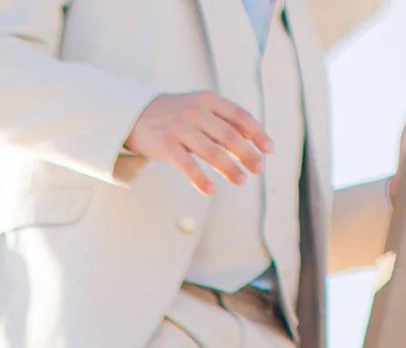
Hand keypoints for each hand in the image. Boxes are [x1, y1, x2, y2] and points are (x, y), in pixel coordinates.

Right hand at [127, 91, 269, 194]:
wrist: (136, 114)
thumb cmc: (175, 115)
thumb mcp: (200, 107)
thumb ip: (223, 120)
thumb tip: (252, 141)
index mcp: (208, 100)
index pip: (240, 116)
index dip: (257, 133)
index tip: (269, 150)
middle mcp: (196, 112)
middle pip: (230, 136)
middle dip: (248, 154)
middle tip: (259, 169)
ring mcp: (181, 129)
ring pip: (212, 152)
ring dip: (230, 169)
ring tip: (241, 180)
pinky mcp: (167, 146)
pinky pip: (188, 166)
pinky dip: (200, 180)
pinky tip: (211, 190)